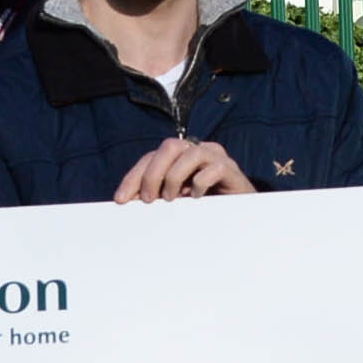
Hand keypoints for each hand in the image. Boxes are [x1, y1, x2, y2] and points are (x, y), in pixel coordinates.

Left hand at [114, 136, 255, 201]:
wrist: (241, 215)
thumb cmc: (205, 207)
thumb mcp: (175, 201)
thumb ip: (157, 196)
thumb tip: (128, 203)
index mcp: (179, 158)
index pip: (151, 158)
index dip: (133, 177)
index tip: (121, 200)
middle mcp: (197, 151)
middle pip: (169, 147)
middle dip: (153, 173)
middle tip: (148, 199)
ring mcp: (215, 158)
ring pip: (190, 152)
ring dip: (174, 176)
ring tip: (170, 198)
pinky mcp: (231, 170)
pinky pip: (214, 168)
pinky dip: (200, 182)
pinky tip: (195, 197)